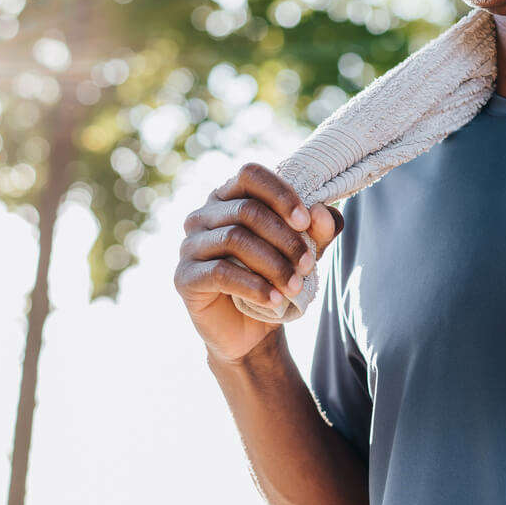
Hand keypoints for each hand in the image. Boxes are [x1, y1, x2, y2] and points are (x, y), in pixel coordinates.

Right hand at [174, 162, 343, 364]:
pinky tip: (275, 299)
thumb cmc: (275, 277)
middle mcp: (204, 215)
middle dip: (284, 238)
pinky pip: (220, 273)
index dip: (280, 194)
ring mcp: (190, 244)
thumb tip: (321, 212)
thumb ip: (318, 229)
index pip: (250, 175)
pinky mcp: (184, 276)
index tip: (305, 222)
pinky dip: (253, 286)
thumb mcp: (305, 250)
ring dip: (273, 263)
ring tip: (295, 286)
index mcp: (230, 197)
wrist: (251, 329)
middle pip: (247, 210)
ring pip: (235, 239)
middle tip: (307, 264)